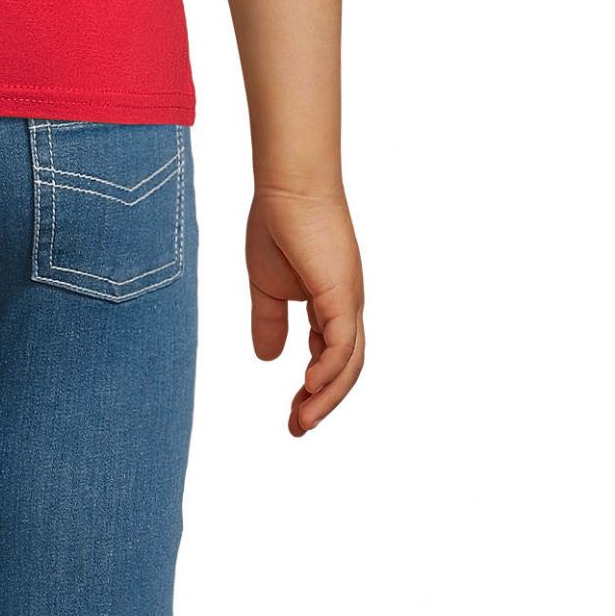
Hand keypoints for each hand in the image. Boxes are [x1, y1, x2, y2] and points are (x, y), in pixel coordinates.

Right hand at [246, 185, 364, 435]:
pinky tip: (310, 387)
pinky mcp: (343, 294)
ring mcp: (349, 301)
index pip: (329, 357)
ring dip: (326, 397)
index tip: (293, 414)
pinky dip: (329, 371)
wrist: (286, 187)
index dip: (312, 388)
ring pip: (348, 364)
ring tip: (302, 421)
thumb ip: (269, 321)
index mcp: (329, 304)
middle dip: (323, 403)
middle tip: (297, 429)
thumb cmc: (278, 223)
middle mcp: (346, 307)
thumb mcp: (265, 284)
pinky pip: (342, 345)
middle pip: (345, 369)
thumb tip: (269, 360)